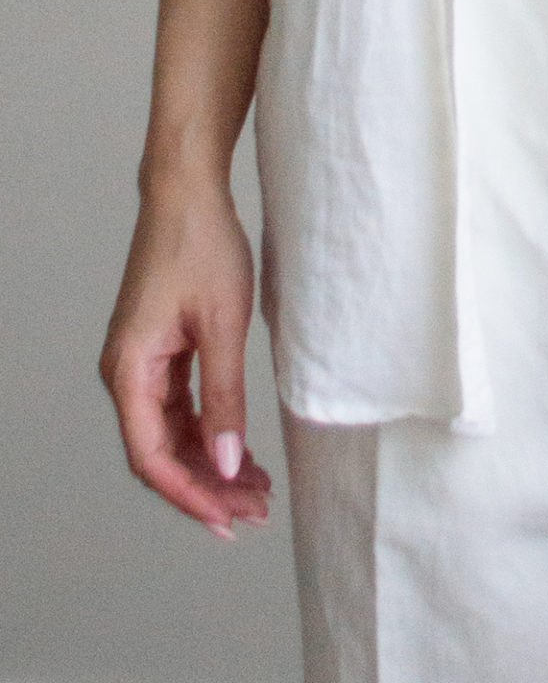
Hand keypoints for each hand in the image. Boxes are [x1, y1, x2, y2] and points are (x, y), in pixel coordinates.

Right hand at [100, 181, 270, 538]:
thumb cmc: (203, 245)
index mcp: (129, 370)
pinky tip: (241, 450)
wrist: (187, 192)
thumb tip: (229, 464)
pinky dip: (209, 430)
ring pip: (172, 433)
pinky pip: (179, 407)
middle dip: (207, 486)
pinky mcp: (159, 351)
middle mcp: (125, 373)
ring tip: (257, 490)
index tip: (229, 519)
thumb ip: (225, 396)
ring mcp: (141, 362)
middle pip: (161, 452)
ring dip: (211, 463)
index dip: (190, 494)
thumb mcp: (224, 324)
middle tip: (256, 512)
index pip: (152, 456)